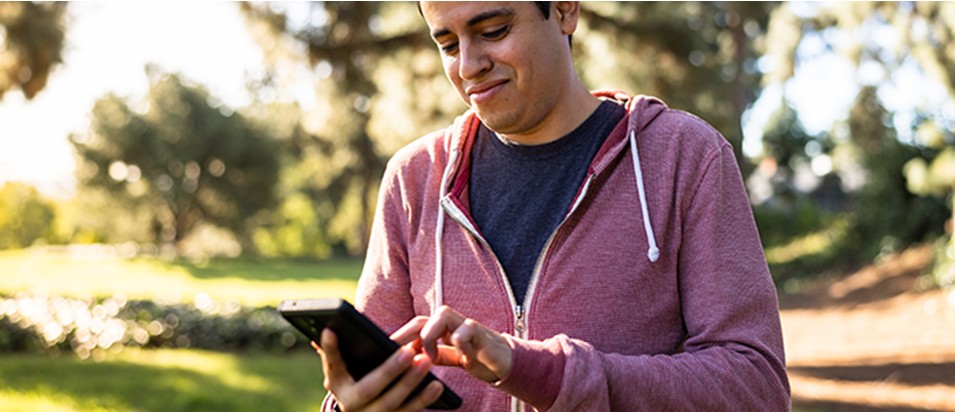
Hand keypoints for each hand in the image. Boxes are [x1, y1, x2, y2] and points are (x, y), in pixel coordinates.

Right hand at [315, 329, 443, 411]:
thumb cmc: (359, 378)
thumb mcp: (349, 367)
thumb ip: (344, 350)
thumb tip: (334, 328)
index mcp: (337, 383)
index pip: (332, 363)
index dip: (329, 348)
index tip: (330, 330)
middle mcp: (349, 403)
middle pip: (369, 388)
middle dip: (389, 370)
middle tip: (409, 351)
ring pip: (390, 403)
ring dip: (410, 382)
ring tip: (426, 362)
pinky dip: (422, 400)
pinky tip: (437, 385)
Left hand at [391, 306, 512, 382]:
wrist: (507, 363)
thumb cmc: (478, 357)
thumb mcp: (452, 358)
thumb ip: (436, 355)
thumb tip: (411, 357)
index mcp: (444, 329)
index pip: (418, 324)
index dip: (402, 334)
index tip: (385, 347)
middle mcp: (453, 323)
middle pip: (426, 317)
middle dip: (410, 332)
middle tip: (399, 350)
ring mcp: (467, 325)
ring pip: (442, 315)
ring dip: (431, 336)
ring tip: (432, 356)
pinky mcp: (482, 332)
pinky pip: (466, 330)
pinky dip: (459, 343)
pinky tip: (464, 358)